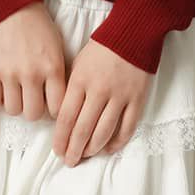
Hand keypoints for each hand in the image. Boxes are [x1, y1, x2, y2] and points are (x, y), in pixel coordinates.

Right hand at [0, 1, 68, 121]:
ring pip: (13, 110)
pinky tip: (2, 90)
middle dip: (34, 109)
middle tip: (32, 99)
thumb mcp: (57, 48)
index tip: (50, 104)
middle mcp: (32, 74)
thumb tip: (58, 101)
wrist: (11, 4)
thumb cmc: (38, 25)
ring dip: (15, 104)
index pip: (57, 108)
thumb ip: (58, 74)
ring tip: (16, 93)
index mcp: (53, 68)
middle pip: (33, 114)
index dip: (53, 110)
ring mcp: (10, 73)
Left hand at [51, 38, 153, 165]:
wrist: (132, 33)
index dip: (61, 138)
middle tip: (69, 161)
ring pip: (104, 132)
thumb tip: (62, 119)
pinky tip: (109, 149)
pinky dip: (117, 142)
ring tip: (86, 156)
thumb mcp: (77, 65)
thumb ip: (70, 90)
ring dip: (93, 148)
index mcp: (80, 81)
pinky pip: (127, 127)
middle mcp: (99, 91)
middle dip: (74, 149)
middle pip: (83, 129)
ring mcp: (120, 96)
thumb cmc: (100, 49)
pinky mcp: (137, 99)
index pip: (66, 117)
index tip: (58, 150)